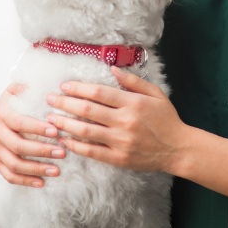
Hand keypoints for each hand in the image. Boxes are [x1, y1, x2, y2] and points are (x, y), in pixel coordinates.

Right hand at [0, 83, 65, 187]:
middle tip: (62, 153)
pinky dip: (25, 181)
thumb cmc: (20, 99)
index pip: (19, 122)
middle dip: (42, 150)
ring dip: (36, 169)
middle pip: (18, 146)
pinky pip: (9, 176)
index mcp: (1, 113)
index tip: (56, 131)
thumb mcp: (23, 88)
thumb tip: (51, 84)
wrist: (2, 110)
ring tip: (57, 171)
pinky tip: (42, 182)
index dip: (37, 128)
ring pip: (14, 164)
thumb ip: (32, 85)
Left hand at [45, 67, 186, 172]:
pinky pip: (91, 151)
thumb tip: (112, 69)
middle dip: (64, 103)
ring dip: (64, 124)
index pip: (98, 93)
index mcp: (133, 103)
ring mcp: (120, 142)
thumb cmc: (167, 119)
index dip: (78, 88)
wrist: (178, 149)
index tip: (64, 86)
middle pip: (87, 110)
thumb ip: (133, 81)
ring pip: (85, 131)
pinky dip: (75, 145)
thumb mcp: (155, 94)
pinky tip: (64, 140)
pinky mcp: (118, 158)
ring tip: (50, 118)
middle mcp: (124, 122)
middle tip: (49, 99)